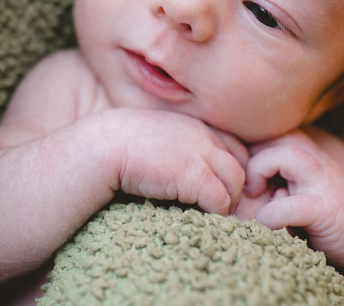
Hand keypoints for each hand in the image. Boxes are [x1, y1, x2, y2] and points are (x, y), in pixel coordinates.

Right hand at [108, 108, 246, 214]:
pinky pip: (220, 200)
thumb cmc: (122, 144)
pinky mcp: (195, 177)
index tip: (223, 188)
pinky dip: (216, 212)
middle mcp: (203, 137)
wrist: (104, 145)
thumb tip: (183, 169)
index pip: (235, 148)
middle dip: (236, 190)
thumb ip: (178, 145)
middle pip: (239, 166)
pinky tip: (201, 217)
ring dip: (227, 203)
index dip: (233, 170)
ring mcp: (200, 155)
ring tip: (213, 216)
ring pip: (235, 183)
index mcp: (196, 126)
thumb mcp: (158, 136)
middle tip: (224, 208)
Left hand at [243, 130, 343, 272]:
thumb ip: (269, 172)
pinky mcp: (325, 208)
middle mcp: (313, 158)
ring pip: (280, 156)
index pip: (262, 128)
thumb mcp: (293, 186)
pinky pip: (286, 206)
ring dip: (257, 174)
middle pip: (269, 132)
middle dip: (246, 153)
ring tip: (255, 194)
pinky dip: (270, 217)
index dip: (239, 142)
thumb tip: (227, 169)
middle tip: (244, 180)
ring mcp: (321, 181)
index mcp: (302, 150)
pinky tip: (269, 224)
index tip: (231, 165)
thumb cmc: (321, 216)